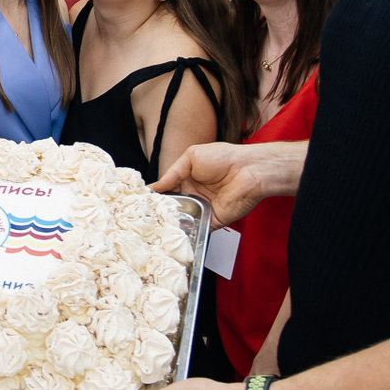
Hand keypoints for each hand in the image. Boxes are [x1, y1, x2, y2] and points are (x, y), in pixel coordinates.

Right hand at [152, 141, 305, 222]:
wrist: (249, 170)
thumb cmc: (224, 158)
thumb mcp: (192, 157)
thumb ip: (172, 173)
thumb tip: (154, 187)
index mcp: (187, 179)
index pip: (166, 191)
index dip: (155, 197)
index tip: (140, 203)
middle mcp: (193, 195)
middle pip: (172, 207)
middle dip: (160, 212)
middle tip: (145, 217)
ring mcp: (202, 209)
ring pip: (182, 220)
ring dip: (171, 223)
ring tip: (155, 226)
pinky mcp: (213, 221)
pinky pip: (197, 229)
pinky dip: (188, 231)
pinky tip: (175, 232)